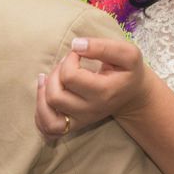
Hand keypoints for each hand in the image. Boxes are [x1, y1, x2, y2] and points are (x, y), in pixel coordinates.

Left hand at [35, 37, 153, 137]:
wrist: (133, 95)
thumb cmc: (128, 71)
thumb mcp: (127, 54)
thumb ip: (103, 47)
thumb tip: (76, 45)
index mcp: (104, 92)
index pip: (70, 76)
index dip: (69, 59)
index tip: (78, 53)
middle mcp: (91, 110)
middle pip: (55, 96)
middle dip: (55, 74)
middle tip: (66, 64)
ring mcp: (81, 120)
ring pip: (47, 115)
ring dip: (43, 92)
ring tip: (49, 78)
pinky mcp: (74, 125)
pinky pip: (48, 128)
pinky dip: (40, 113)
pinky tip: (45, 95)